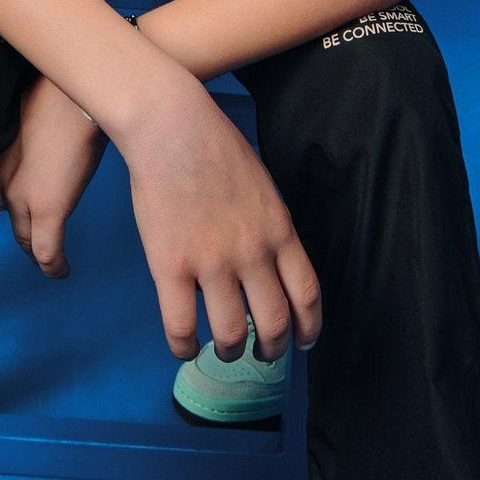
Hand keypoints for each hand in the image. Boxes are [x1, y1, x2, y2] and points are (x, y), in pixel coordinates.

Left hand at [0, 77, 106, 299]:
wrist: (75, 101)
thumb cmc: (57, 105)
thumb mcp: (27, 129)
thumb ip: (21, 153)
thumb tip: (34, 167)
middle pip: (12, 229)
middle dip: (27, 238)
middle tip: (36, 246)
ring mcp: (21, 199)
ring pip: (29, 241)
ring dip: (42, 249)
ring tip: (53, 258)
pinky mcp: (46, 209)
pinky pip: (47, 254)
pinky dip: (54, 266)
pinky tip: (61, 271)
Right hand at [122, 84, 319, 364]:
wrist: (171, 125)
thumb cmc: (215, 145)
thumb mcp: (261, 186)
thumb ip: (269, 227)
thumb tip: (270, 262)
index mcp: (279, 230)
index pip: (306, 294)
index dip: (308, 327)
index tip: (303, 342)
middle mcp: (252, 253)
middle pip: (273, 321)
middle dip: (271, 349)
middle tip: (263, 354)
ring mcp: (212, 262)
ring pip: (231, 333)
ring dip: (230, 350)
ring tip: (224, 350)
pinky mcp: (171, 266)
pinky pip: (181, 326)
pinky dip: (184, 347)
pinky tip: (185, 348)